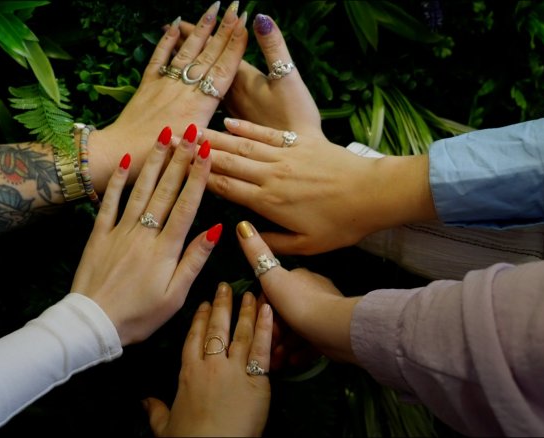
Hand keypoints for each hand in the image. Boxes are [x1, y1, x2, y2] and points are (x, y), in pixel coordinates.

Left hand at [71, 124, 219, 345]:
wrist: (92, 324)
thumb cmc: (139, 316)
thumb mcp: (175, 296)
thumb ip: (194, 260)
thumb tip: (216, 229)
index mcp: (166, 248)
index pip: (186, 205)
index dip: (198, 177)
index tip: (208, 153)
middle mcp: (144, 233)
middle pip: (166, 190)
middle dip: (181, 159)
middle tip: (191, 132)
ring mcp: (120, 231)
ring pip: (140, 189)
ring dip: (154, 161)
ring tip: (165, 136)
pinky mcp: (99, 234)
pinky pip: (110, 202)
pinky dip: (119, 181)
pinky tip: (127, 161)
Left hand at [87, 2, 247, 192]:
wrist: (120, 152)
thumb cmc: (160, 159)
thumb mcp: (195, 151)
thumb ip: (215, 139)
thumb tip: (234, 132)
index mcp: (201, 106)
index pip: (223, 69)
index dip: (235, 47)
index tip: (245, 25)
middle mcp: (185, 90)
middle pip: (209, 55)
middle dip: (224, 30)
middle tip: (236, 7)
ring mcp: (165, 85)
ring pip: (187, 52)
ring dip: (201, 29)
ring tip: (213, 9)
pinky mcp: (147, 86)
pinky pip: (159, 58)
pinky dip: (167, 41)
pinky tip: (175, 25)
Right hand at [144, 282, 272, 436]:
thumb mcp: (165, 426)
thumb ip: (156, 410)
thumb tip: (144, 402)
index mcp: (188, 373)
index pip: (194, 337)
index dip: (200, 319)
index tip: (205, 303)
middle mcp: (211, 366)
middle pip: (216, 328)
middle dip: (222, 305)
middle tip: (226, 286)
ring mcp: (234, 371)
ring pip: (240, 334)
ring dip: (246, 311)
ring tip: (250, 294)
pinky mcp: (256, 381)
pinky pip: (262, 349)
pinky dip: (266, 329)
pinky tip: (268, 311)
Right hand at [199, 13, 435, 254]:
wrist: (373, 193)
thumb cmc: (341, 224)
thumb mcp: (306, 245)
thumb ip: (271, 241)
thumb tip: (241, 232)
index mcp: (269, 202)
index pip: (226, 189)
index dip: (199, 180)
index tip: (175, 170)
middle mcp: (271, 175)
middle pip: (227, 162)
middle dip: (196, 153)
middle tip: (170, 142)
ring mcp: (285, 155)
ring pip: (242, 146)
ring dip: (214, 137)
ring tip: (191, 130)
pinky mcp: (300, 142)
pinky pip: (266, 134)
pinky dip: (246, 128)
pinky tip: (228, 122)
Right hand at [234, 220, 360, 363]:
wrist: (334, 329)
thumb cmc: (300, 303)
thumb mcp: (272, 277)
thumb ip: (256, 253)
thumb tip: (241, 224)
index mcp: (301, 277)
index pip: (274, 291)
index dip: (262, 308)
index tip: (256, 323)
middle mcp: (315, 292)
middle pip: (286, 312)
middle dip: (272, 331)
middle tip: (265, 347)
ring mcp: (326, 313)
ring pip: (298, 330)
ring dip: (284, 345)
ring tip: (276, 360)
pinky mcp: (334, 334)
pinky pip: (312, 343)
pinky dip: (300, 352)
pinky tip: (292, 361)